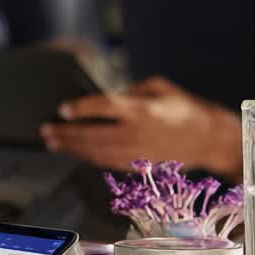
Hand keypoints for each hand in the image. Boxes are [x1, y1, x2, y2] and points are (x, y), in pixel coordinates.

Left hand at [40, 77, 241, 180]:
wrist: (208, 139)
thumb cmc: (182, 106)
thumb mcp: (158, 86)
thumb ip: (129, 92)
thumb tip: (103, 99)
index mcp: (143, 110)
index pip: (104, 107)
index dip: (81, 108)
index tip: (63, 109)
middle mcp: (137, 133)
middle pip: (93, 135)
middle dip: (66, 133)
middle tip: (46, 131)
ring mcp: (137, 153)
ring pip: (96, 153)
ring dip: (72, 148)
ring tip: (54, 143)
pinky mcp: (139, 167)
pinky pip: (107, 163)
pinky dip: (89, 157)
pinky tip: (77, 152)